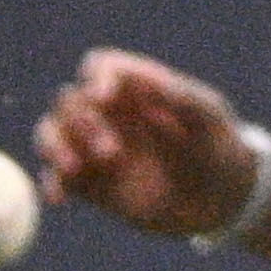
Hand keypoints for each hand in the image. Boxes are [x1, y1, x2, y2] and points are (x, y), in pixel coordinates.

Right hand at [34, 48, 260, 237]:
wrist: (219, 202)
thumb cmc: (218, 149)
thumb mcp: (210, 121)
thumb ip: (185, 99)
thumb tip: (156, 82)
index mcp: (136, 88)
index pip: (101, 68)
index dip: (95, 78)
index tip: (103, 98)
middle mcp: (109, 113)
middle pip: (70, 100)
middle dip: (82, 122)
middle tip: (111, 153)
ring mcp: (94, 147)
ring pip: (52, 133)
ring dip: (54, 146)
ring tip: (72, 169)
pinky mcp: (89, 182)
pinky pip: (56, 177)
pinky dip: (51, 183)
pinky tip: (58, 199)